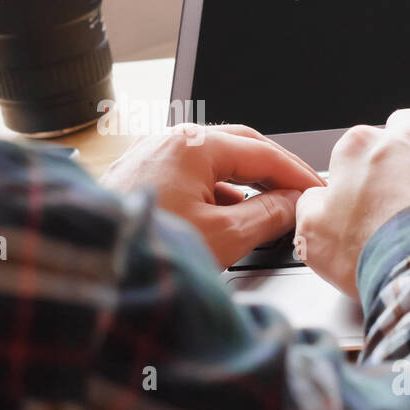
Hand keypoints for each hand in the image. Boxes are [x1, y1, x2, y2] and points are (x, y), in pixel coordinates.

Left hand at [99, 124, 323, 267]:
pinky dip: (217, 191)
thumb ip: (266, 216)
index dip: (297, 173)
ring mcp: (151, 157)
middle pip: (238, 147)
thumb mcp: (223, 237)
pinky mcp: (140, 178)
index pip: (262, 151)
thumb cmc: (148, 250)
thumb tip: (292, 204)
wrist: (91, 267)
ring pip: (213, 162)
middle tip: (301, 190)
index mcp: (193, 146)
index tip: (318, 190)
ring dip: (245, 182)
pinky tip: (229, 215)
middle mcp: (169, 142)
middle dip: (273, 170)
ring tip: (271, 206)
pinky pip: (190, 176)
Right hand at [295, 109, 409, 296]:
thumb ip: (311, 209)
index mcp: (363, 149)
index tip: (362, 196)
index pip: (356, 145)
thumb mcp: (313, 237)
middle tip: (407, 178)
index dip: (360, 172)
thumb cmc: (371, 255)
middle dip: (409, 144)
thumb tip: (315, 203)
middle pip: (409, 123)